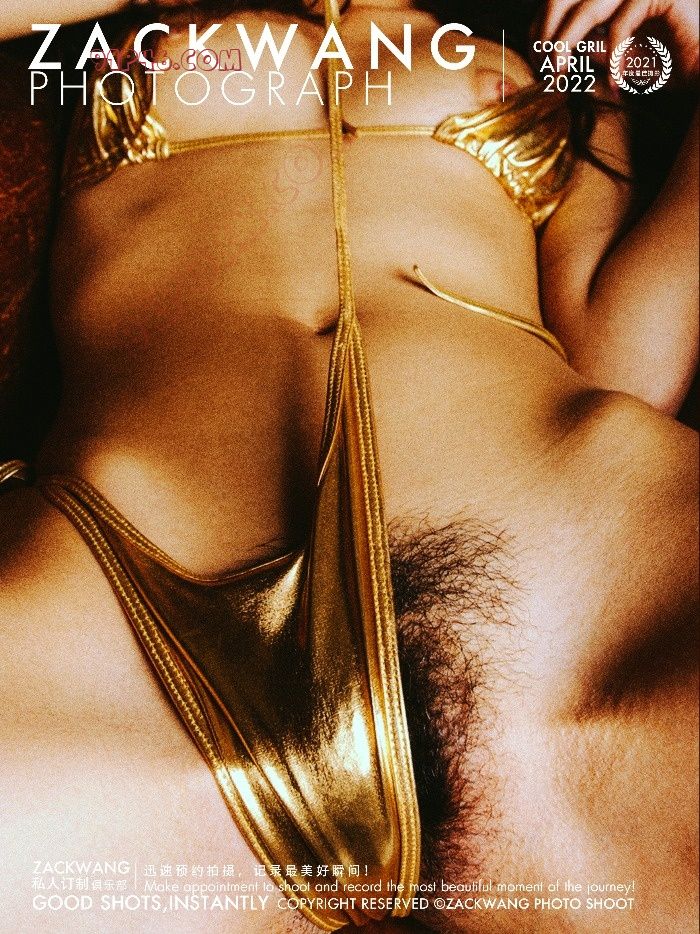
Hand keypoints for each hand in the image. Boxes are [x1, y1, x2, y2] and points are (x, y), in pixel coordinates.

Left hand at [539, 0, 698, 79]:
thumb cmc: (666, 62)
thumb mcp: (616, 57)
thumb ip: (588, 48)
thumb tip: (551, 54)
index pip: (561, 1)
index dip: (540, 28)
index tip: (535, 63)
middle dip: (547, 34)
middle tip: (542, 69)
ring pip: (588, 8)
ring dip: (566, 44)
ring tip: (560, 75)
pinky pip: (620, 24)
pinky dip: (612, 58)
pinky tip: (613, 85)